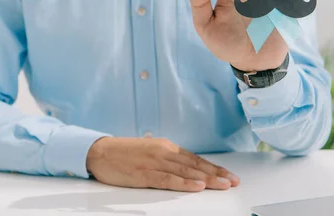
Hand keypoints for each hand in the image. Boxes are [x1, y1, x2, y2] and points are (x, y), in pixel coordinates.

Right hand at [86, 137, 239, 191]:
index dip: (213, 167)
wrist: (100, 151)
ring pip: (186, 172)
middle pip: (195, 165)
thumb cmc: (123, 153)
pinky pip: (169, 180)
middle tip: (233, 181)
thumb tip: (186, 168)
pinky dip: (185, 183)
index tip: (228, 175)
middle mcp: (163, 152)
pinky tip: (197, 186)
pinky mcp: (145, 173)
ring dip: (207, 179)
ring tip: (223, 184)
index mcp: (165, 147)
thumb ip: (167, 159)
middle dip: (216, 174)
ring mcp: (155, 162)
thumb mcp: (149, 152)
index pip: (195, 159)